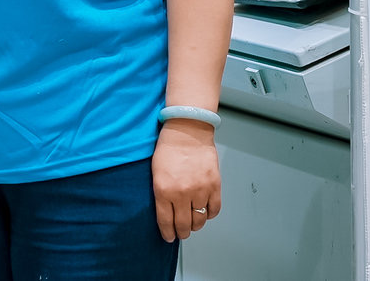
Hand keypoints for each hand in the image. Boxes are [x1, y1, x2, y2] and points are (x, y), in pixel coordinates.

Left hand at [152, 119, 221, 240]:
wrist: (187, 132)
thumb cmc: (168, 148)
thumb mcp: (155, 172)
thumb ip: (161, 193)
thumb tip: (166, 212)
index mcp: (163, 190)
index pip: (165, 221)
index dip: (168, 232)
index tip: (169, 237)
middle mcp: (182, 193)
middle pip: (184, 225)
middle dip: (182, 233)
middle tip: (181, 234)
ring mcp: (200, 191)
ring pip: (200, 220)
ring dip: (196, 225)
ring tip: (193, 224)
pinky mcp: (214, 186)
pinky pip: (214, 209)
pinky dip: (210, 214)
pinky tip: (205, 212)